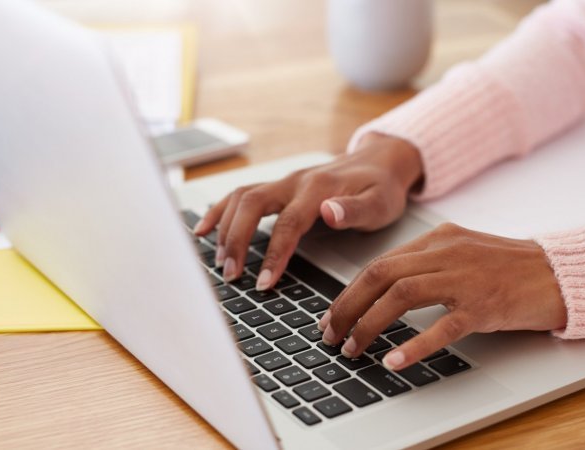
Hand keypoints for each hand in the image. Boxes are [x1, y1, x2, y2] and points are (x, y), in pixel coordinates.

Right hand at [194, 133, 422, 288]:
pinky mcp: (279, 187)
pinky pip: (241, 195)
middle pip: (252, 205)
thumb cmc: (382, 187)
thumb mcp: (380, 202)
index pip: (288, 223)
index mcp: (319, 188)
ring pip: (241, 198)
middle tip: (231, 275)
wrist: (382, 162)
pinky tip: (202, 230)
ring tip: (219, 261)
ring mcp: (284, 182)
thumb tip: (329, 213)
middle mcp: (295, 181)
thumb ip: (354, 210)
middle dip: (237, 240)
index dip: (273, 254)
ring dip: (225, 228)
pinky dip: (219, 211)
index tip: (263, 283)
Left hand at [318, 223, 566, 370]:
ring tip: (354, 349)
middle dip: (348, 307)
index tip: (334, 315)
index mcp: (439, 238)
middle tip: (332, 334)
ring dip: (369, 325)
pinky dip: (413, 345)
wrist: (561, 273)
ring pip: (401, 296)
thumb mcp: (465, 252)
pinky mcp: (484, 305)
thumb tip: (386, 286)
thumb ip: (429, 263)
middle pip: (381, 275)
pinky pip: (442, 326)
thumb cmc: (513, 268)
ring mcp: (465, 278)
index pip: (380, 263)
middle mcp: (447, 253)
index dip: (350, 291)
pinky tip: (394, 360)